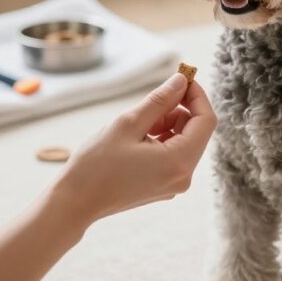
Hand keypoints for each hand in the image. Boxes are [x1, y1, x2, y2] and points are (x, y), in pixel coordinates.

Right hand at [54, 72, 216, 230]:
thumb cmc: (97, 164)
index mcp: (180, 162)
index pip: (206, 121)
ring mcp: (174, 184)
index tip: (182, 78)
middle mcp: (184, 176)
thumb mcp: (129, 124)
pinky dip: (162, 139)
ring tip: (139, 122)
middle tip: (153, 99)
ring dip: (168, 123)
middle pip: (197, 131)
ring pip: (184, 141)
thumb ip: (160, 100)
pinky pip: (173, 154)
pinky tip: (138, 136)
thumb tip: (181, 81)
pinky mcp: (164, 186)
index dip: (197, 95)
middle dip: (180, 109)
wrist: (75, 202)